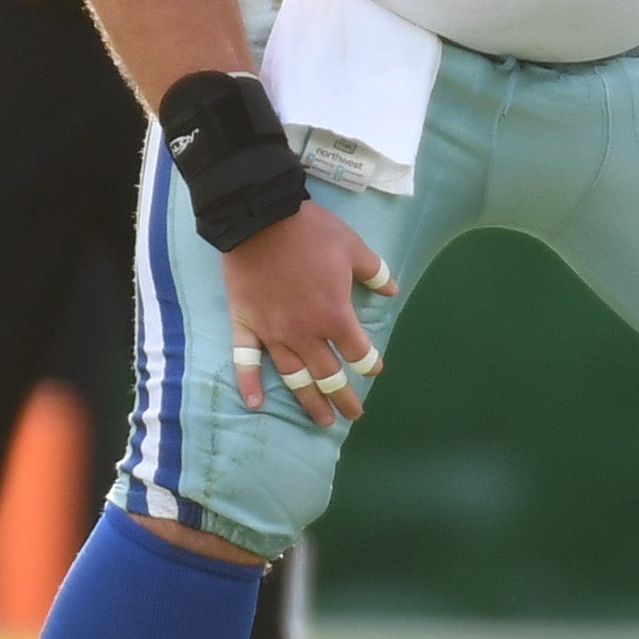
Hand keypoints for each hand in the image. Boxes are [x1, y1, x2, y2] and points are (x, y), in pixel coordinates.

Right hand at [221, 202, 397, 429]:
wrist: (261, 218)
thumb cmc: (312, 232)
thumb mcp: (353, 248)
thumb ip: (374, 273)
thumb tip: (392, 291)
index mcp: (335, 316)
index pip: (358, 352)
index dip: (370, 364)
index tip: (375, 371)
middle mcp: (306, 333)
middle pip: (328, 376)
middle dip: (344, 398)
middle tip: (353, 415)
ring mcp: (273, 333)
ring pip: (294, 377)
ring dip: (309, 401)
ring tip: (321, 420)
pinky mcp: (246, 325)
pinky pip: (246, 360)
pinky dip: (249, 383)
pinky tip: (255, 404)